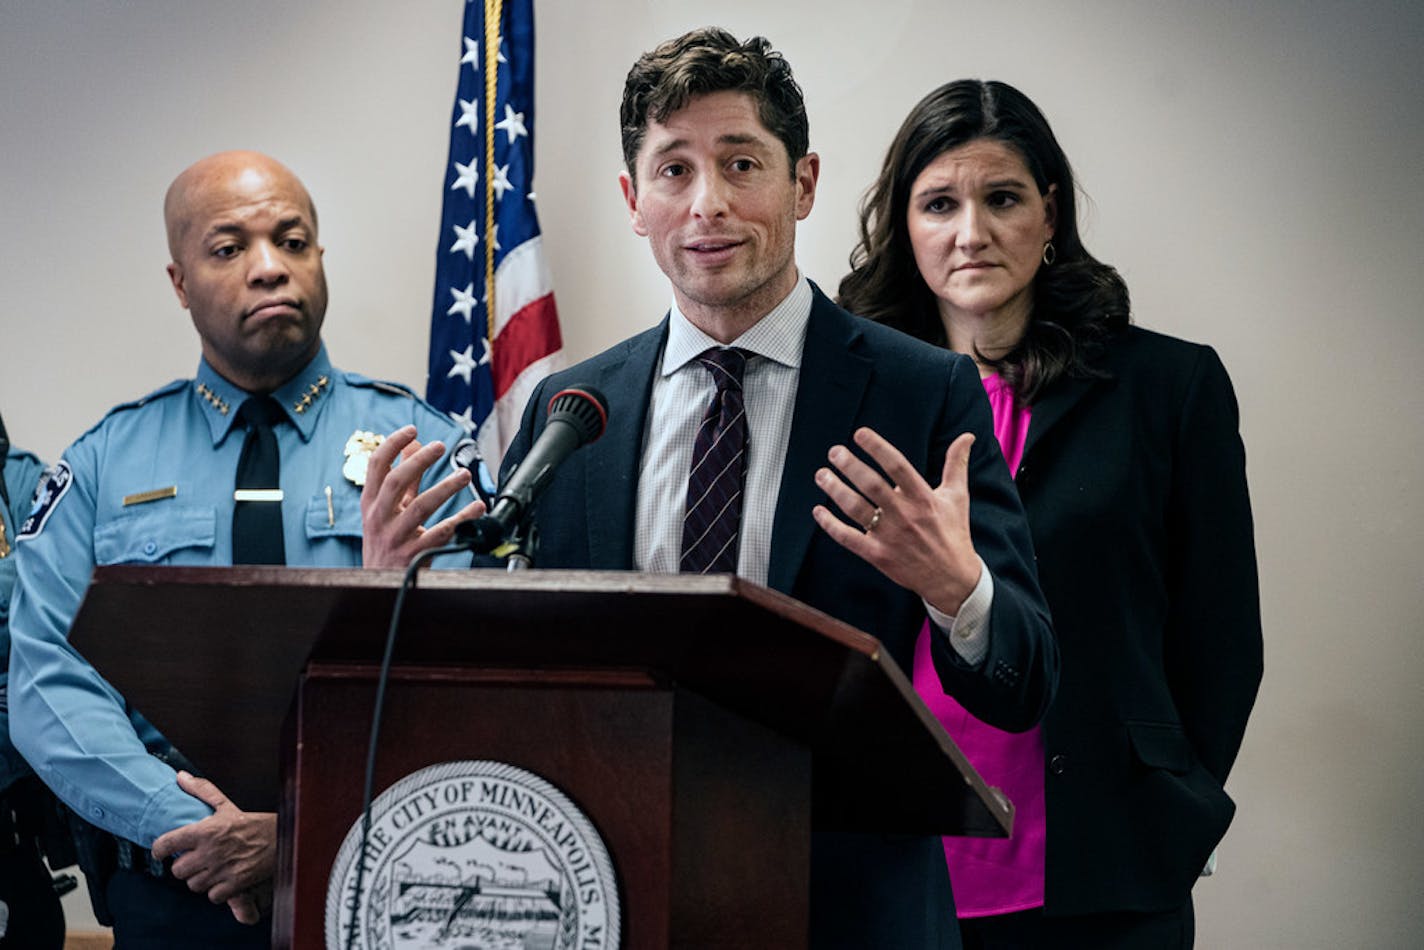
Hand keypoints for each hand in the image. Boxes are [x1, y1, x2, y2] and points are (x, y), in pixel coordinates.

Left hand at [152, 771, 276, 923]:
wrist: (283, 838)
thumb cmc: (251, 823)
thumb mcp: (226, 805)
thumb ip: (201, 790)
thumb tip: (180, 776)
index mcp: (206, 830)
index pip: (166, 844)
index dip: (159, 850)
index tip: (162, 852)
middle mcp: (211, 851)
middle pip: (178, 871)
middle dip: (186, 867)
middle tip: (197, 860)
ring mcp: (222, 869)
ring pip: (193, 885)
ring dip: (201, 880)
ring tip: (211, 870)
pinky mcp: (235, 884)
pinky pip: (212, 896)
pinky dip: (217, 891)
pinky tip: (224, 880)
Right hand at [360, 425, 484, 567]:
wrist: (379, 583)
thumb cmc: (387, 540)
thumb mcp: (388, 509)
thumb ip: (404, 477)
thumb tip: (413, 443)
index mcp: (371, 502)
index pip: (376, 466)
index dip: (392, 444)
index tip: (412, 429)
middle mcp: (379, 517)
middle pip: (396, 482)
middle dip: (419, 461)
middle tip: (441, 446)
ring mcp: (395, 537)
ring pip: (420, 507)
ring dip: (445, 488)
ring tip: (464, 475)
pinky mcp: (414, 555)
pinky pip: (441, 533)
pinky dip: (461, 519)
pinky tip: (477, 509)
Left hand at [812, 427, 981, 615]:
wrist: (951, 578)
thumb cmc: (953, 533)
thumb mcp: (957, 496)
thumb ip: (957, 464)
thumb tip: (967, 437)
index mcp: (923, 498)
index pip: (898, 466)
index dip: (878, 448)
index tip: (860, 434)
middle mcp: (905, 515)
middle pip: (872, 485)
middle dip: (850, 466)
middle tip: (834, 451)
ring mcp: (889, 536)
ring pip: (856, 509)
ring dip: (835, 490)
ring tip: (822, 475)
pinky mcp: (878, 555)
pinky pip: (848, 538)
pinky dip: (830, 525)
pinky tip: (818, 511)